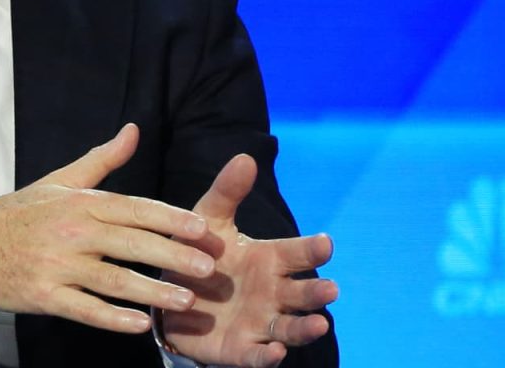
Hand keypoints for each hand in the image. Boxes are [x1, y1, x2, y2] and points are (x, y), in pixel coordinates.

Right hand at [0, 123, 218, 333]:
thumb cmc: (18, 212)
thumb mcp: (60, 180)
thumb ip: (102, 160)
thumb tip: (134, 130)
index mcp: (80, 202)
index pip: (134, 207)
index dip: (171, 218)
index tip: (203, 228)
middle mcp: (71, 231)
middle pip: (131, 243)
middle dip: (172, 255)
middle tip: (208, 268)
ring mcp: (56, 265)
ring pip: (113, 280)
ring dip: (151, 291)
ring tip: (186, 301)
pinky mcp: (42, 295)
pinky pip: (83, 309)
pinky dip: (112, 319)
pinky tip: (139, 325)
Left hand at [162, 154, 338, 367]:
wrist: (174, 299)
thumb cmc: (202, 256)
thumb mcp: (209, 221)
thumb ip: (227, 193)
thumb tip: (245, 157)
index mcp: (269, 260)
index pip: (296, 253)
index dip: (311, 249)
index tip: (326, 242)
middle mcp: (273, 293)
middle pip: (301, 293)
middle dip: (315, 291)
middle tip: (330, 288)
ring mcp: (261, 323)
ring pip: (289, 327)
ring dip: (304, 327)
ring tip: (318, 323)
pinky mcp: (242, 349)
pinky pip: (257, 355)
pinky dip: (267, 355)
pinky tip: (273, 351)